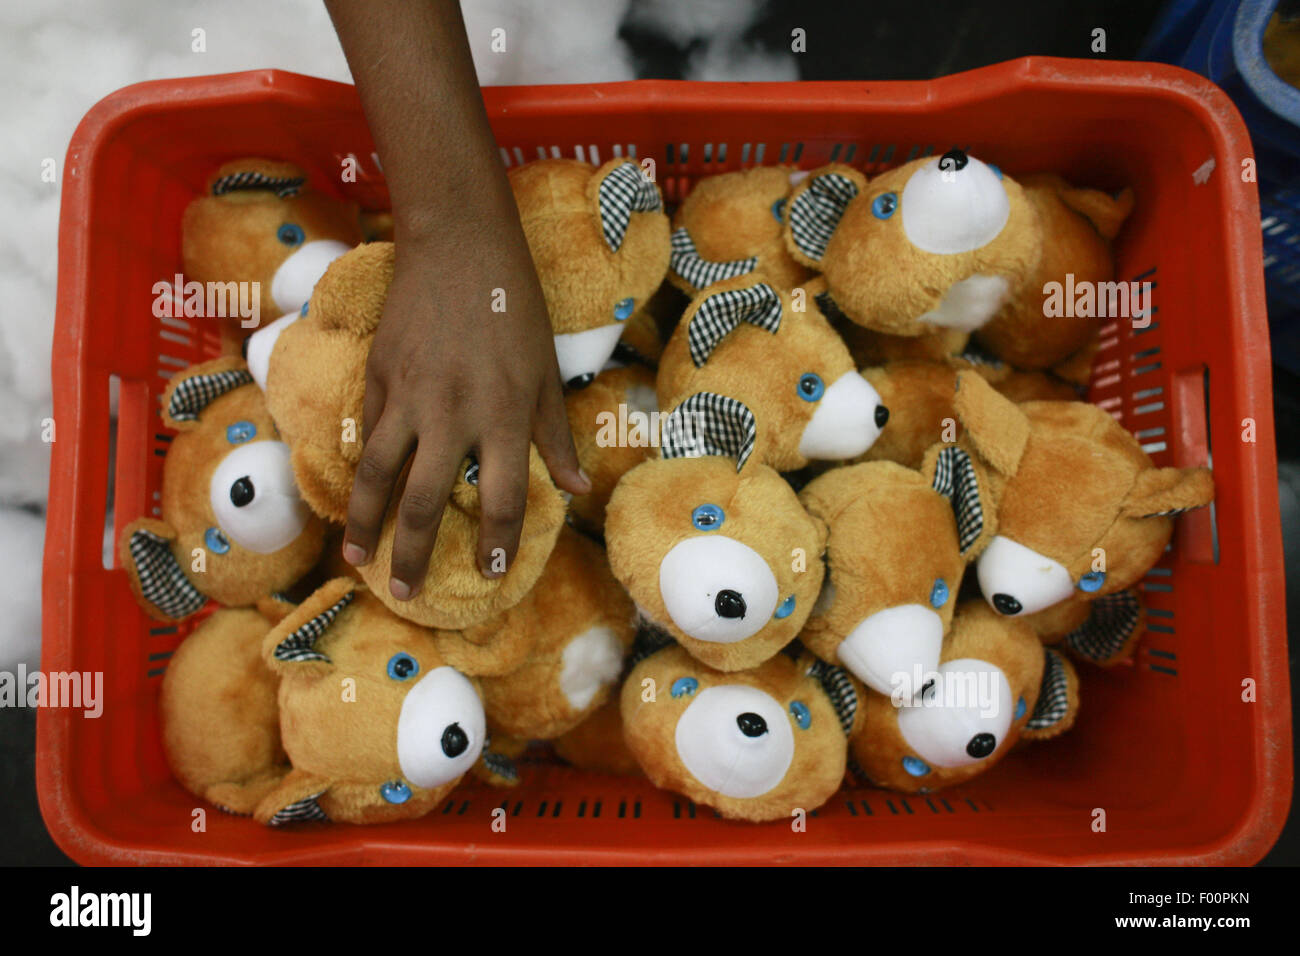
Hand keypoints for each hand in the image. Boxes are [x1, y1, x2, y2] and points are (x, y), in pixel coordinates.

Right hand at [341, 225, 589, 599]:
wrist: (459, 246)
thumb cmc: (516, 308)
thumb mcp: (547, 372)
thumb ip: (557, 436)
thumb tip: (576, 490)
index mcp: (505, 415)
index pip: (501, 499)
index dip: (495, 544)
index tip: (487, 575)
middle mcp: (453, 414)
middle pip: (425, 502)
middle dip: (413, 555)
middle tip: (406, 594)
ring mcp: (408, 396)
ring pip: (379, 475)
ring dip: (367, 524)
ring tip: (359, 560)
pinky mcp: (379, 377)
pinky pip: (368, 435)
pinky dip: (362, 472)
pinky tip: (359, 500)